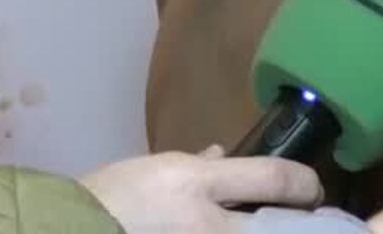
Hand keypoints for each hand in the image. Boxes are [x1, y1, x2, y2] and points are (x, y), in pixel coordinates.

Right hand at [79, 144, 323, 232]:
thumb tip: (222, 156)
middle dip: (297, 225)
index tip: (313, 190)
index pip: (273, 179)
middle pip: (274, 226)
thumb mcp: (155, 169)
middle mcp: (204, 223)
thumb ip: (196, 167)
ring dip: (266, 233)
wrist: (69, 233)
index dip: (304, 183)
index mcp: (195, 183)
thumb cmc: (108, 199)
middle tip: (304, 222)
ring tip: (271, 227)